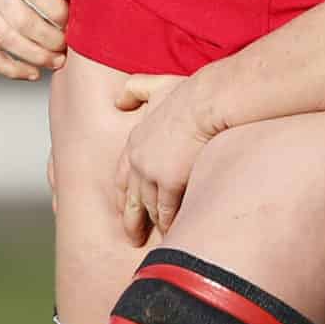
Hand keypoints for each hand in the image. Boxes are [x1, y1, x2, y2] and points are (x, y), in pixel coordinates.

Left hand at [112, 73, 221, 242]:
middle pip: (130, 199)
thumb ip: (134, 90)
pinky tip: (174, 233)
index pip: (120, 176)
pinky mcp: (170, 183)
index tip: (123, 208)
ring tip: (158, 238)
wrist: (206, 103)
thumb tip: (118, 100)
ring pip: (150, 208)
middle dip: (131, 220)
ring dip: (154, 223)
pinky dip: (170, 224)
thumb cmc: (188, 93)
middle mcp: (137, 161)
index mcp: (133, 142)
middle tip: (132, 236)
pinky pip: (168, 212)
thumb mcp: (154, 85)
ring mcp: (152, 174)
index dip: (122, 195)